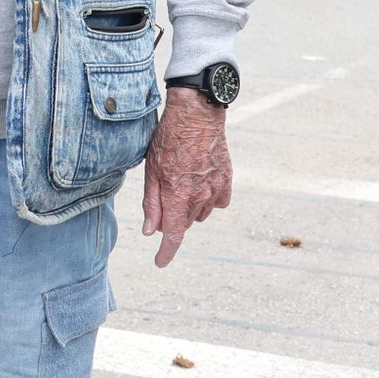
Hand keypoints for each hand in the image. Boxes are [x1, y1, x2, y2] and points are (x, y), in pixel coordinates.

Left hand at [142, 89, 231, 269]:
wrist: (197, 115)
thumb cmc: (169, 140)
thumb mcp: (152, 171)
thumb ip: (152, 204)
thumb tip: (151, 232)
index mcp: (177, 196)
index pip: (173, 236)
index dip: (165, 253)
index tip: (160, 262)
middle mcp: (199, 198)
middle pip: (184, 223)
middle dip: (172, 218)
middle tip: (164, 194)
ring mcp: (216, 190)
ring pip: (200, 214)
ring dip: (189, 209)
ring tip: (182, 183)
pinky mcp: (227, 180)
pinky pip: (217, 202)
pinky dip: (208, 200)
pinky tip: (200, 184)